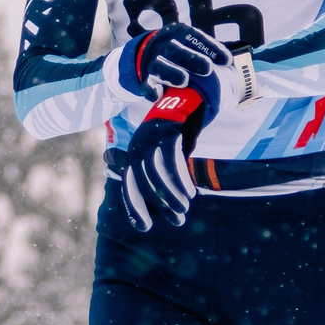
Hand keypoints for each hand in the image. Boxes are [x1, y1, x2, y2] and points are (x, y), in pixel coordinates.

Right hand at [115, 22, 228, 99]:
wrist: (147, 52)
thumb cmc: (181, 51)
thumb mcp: (192, 44)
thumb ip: (210, 53)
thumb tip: (235, 63)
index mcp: (179, 34)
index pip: (195, 38)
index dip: (211, 48)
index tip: (227, 60)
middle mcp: (165, 47)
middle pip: (176, 50)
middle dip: (192, 59)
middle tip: (208, 69)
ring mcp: (154, 63)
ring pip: (159, 66)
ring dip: (172, 73)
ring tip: (185, 80)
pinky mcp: (146, 80)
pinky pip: (147, 85)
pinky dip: (152, 90)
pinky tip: (159, 96)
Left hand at [120, 74, 218, 232]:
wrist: (195, 96)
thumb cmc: (182, 131)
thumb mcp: (170, 155)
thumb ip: (164, 175)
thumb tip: (166, 206)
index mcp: (135, 152)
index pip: (129, 184)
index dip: (134, 207)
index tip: (144, 228)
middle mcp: (138, 144)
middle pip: (141, 181)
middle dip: (159, 205)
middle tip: (178, 221)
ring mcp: (151, 135)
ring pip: (155, 173)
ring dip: (170, 194)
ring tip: (185, 208)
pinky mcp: (167, 130)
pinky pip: (171, 160)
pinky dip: (180, 179)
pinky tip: (191, 192)